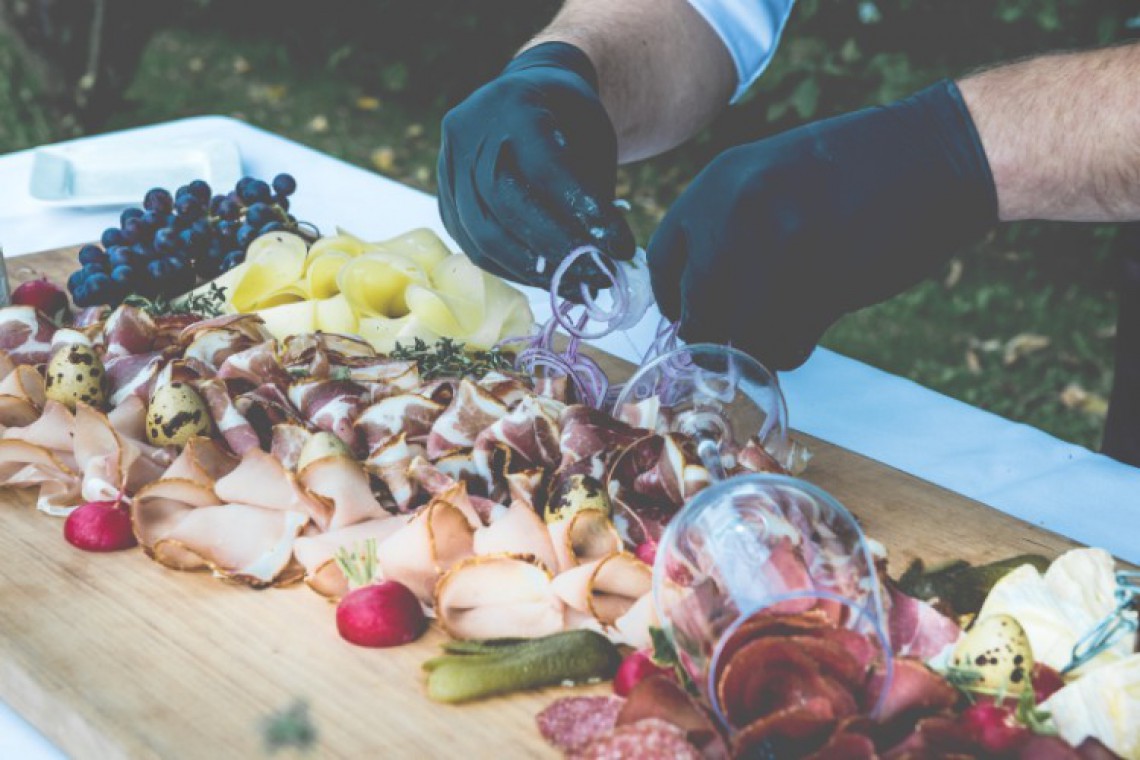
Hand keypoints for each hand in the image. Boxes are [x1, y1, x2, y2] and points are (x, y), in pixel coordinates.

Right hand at [437, 42, 633, 292]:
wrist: (524, 98)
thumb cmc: (569, 120)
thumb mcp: (592, 138)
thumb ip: (593, 189)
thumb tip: (604, 255)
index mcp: (514, 104)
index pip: (545, 168)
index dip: (583, 213)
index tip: (619, 247)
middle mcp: (470, 133)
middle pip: (508, 205)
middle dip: (557, 250)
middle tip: (598, 277)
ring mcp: (448, 168)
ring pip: (484, 235)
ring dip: (535, 270)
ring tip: (576, 284)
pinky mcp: (444, 202)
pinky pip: (474, 247)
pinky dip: (513, 269)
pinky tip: (546, 278)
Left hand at [647, 80, 997, 369]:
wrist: (937, 154)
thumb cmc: (854, 168)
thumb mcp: (769, 175)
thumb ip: (726, 226)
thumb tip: (696, 300)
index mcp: (717, 184)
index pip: (663, 263)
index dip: (675, 300)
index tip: (692, 316)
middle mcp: (735, 217)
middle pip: (696, 312)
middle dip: (713, 337)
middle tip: (735, 341)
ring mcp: (776, 253)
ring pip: (738, 338)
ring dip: (757, 347)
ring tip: (784, 326)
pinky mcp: (820, 288)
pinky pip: (782, 347)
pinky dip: (791, 349)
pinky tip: (813, 324)